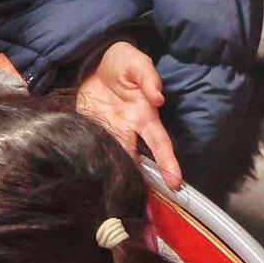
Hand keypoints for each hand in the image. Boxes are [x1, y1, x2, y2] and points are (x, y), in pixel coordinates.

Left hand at [76, 43, 181, 188]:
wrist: (93, 60)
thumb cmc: (123, 62)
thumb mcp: (136, 63)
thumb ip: (147, 78)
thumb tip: (157, 97)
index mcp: (144, 116)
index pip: (160, 143)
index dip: (169, 163)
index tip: (176, 183)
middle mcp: (128, 129)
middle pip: (137, 159)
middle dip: (141, 181)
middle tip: (139, 202)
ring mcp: (108, 132)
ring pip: (114, 158)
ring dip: (115, 176)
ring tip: (114, 197)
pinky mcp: (89, 130)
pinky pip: (91, 148)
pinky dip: (91, 162)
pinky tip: (87, 179)